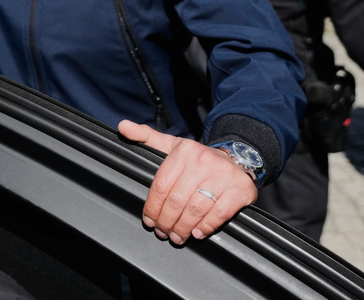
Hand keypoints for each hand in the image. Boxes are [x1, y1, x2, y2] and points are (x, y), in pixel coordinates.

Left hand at [118, 120, 256, 244]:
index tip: (149, 220)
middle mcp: (203, 161)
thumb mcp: (173, 144)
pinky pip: (220, 213)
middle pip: (177, 200)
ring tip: (177, 236)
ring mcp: (224, 176)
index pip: (161, 185)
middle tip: (163, 232)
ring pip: (196, 208)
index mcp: (184, 151)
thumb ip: (146, 137)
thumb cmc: (199, 157)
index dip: (152, 207)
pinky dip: (206, 226)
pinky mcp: (240, 189)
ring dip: (183, 227)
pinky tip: (197, 233)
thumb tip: (123, 126)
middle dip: (166, 221)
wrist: (239, 157)